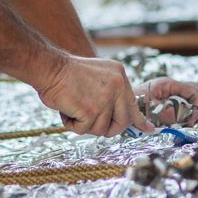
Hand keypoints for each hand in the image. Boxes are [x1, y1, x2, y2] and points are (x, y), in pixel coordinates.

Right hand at [38, 56, 152, 136]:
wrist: (49, 67)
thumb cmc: (66, 74)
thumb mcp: (97, 77)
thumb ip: (111, 92)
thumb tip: (123, 116)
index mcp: (119, 76)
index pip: (134, 103)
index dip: (139, 120)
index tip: (148, 129)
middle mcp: (117, 86)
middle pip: (122, 122)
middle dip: (108, 129)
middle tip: (92, 123)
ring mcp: (105, 98)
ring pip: (101, 129)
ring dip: (84, 124)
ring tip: (73, 108)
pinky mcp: (91, 110)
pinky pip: (84, 130)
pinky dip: (72, 125)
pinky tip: (67, 111)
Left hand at [135, 77, 197, 125]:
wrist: (121, 102)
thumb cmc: (134, 103)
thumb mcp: (151, 109)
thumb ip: (168, 113)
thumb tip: (183, 118)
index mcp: (169, 84)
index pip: (194, 90)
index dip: (197, 106)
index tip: (191, 120)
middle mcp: (173, 85)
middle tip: (194, 121)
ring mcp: (173, 91)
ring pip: (195, 96)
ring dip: (197, 109)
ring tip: (191, 122)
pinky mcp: (171, 98)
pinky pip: (187, 101)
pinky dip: (190, 111)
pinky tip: (186, 121)